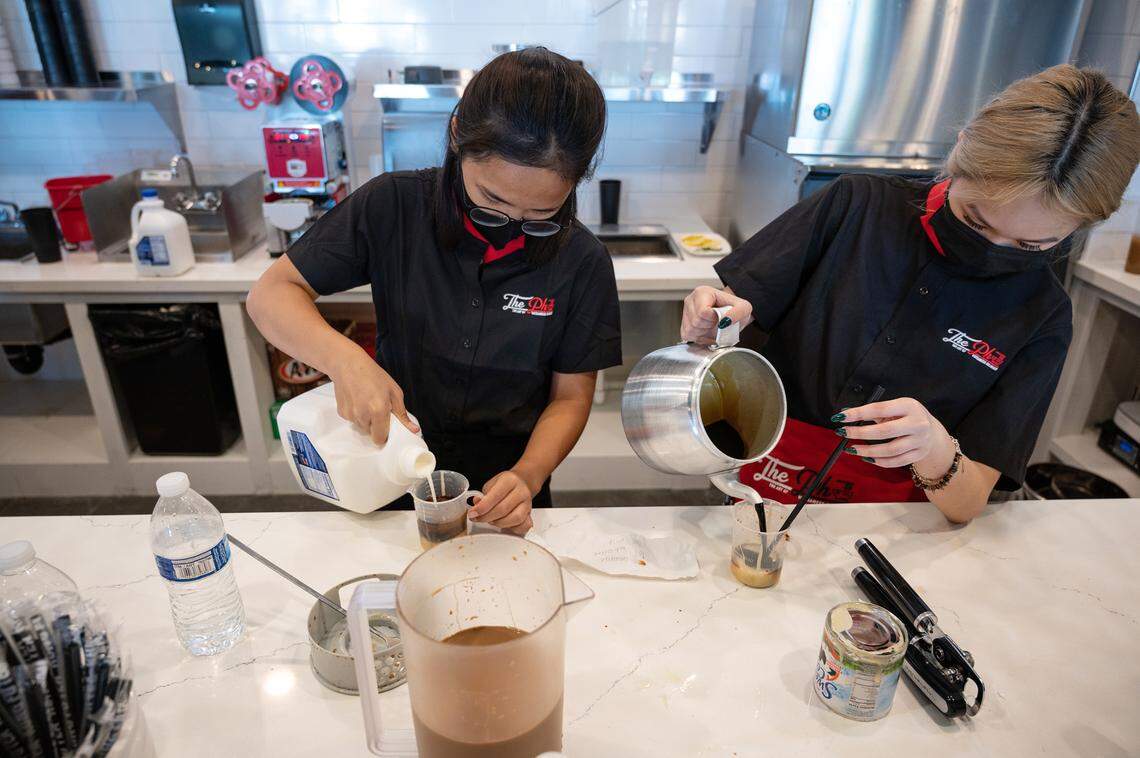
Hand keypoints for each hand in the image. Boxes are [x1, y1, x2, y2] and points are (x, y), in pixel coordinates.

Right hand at [328, 348, 417, 444]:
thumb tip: (414, 430)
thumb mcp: (394, 392)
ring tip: (367, 403)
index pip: (380, 438)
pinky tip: (358, 400)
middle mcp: (362, 415)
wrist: (348, 364)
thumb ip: (402, 414)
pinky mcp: (341, 413)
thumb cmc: (374, 376)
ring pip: (361, 427)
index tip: (387, 428)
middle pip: (371, 434)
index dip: (385, 435)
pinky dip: (357, 414)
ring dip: (366, 420)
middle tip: (378, 410)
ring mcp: (350, 415)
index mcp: (378, 410)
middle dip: (376, 426)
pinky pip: (353, 420)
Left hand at [469, 470, 532, 534]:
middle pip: (503, 509)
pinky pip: (523, 526)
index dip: (482, 507)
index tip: (472, 513)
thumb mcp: (491, 484)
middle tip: (477, 518)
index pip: (495, 495)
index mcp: (509, 480)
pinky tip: (504, 524)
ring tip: (491, 520)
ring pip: (514, 519)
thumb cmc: (505, 484)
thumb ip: (483, 495)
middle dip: (486, 517)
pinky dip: (512, 528)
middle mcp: (521, 491)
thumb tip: (476, 505)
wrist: (522, 483)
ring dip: (498, 523)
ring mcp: (528, 503)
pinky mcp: (530, 514)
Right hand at [681, 286, 752, 343]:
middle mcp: (690, 301)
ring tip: (712, 327)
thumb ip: (738, 312)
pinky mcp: (684, 324)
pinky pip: (687, 336)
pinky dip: (699, 338)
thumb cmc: (733, 309)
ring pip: (690, 330)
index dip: (713, 319)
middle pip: (695, 322)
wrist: (730, 313)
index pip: (702, 312)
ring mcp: (685, 313)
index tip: (720, 317)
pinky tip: (706, 332)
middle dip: (709, 327)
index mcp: (702, 292)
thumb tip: (726, 320)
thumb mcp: (744, 308)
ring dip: (704, 333)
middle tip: (717, 323)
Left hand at [837, 397, 955, 474]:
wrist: (932, 432)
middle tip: (843, 433)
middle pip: (885, 431)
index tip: (840, 416)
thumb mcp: (896, 408)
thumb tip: (846, 414)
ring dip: (867, 450)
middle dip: (860, 433)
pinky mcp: (919, 454)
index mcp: (909, 406)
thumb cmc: (906, 417)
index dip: (859, 413)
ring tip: (851, 449)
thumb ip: (874, 412)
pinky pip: (896, 461)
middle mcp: (917, 423)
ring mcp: (920, 441)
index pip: (880, 409)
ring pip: (890, 449)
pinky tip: (867, 458)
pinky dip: (879, 461)